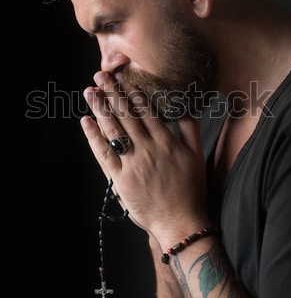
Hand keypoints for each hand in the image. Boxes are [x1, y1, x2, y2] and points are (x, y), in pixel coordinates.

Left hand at [80, 71, 208, 246]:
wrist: (180, 222)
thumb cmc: (191, 190)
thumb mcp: (197, 156)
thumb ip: (191, 130)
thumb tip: (184, 107)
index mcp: (166, 142)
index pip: (145, 111)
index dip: (131, 92)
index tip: (122, 78)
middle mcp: (147, 149)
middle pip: (126, 115)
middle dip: (112, 92)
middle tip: (101, 74)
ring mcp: (132, 164)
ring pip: (113, 130)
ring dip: (100, 108)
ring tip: (91, 90)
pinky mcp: (119, 180)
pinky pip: (103, 154)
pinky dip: (93, 137)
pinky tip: (85, 121)